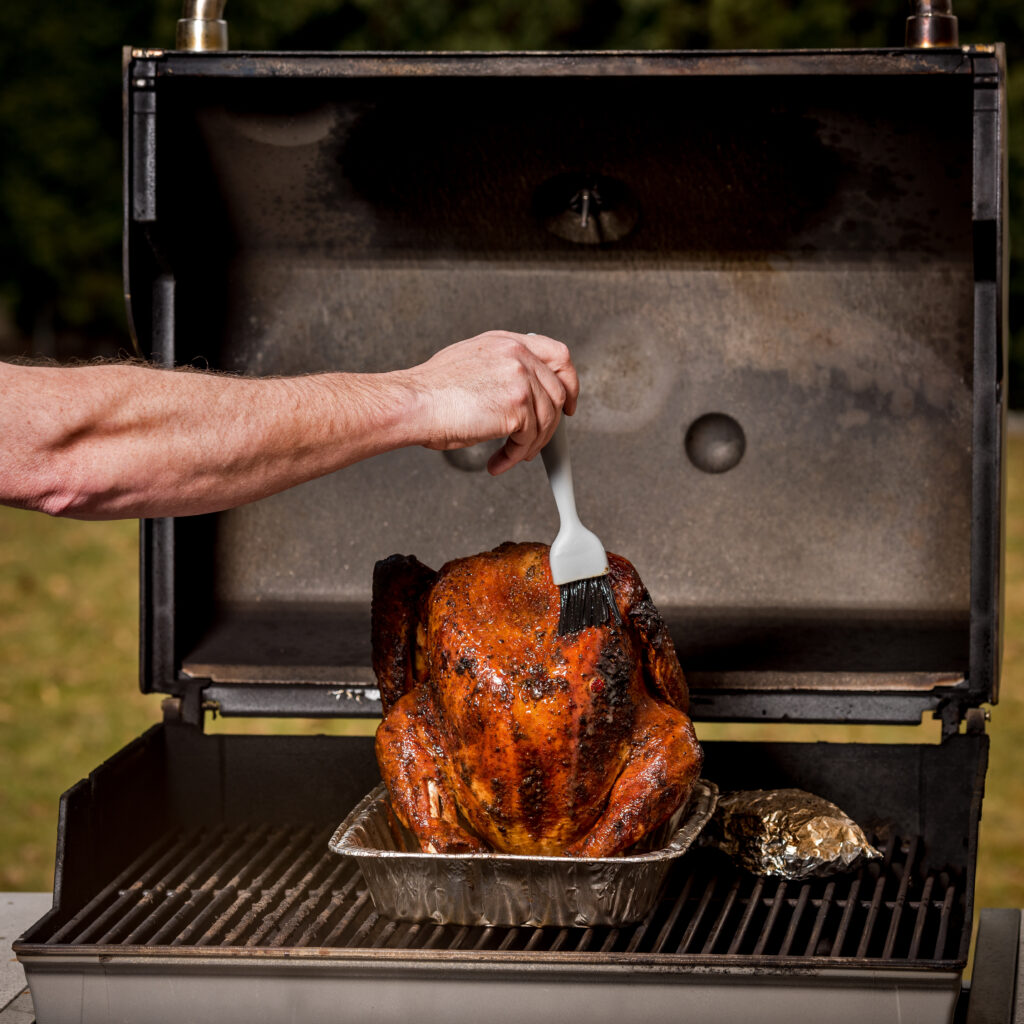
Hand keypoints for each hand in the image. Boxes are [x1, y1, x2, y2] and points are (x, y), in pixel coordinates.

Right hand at [406, 331, 579, 474]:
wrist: (412, 403)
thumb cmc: (430, 392)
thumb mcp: (469, 363)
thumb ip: (499, 368)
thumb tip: (519, 393)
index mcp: (507, 342)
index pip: (558, 355)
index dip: (569, 381)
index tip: (568, 404)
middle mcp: (517, 354)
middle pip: (559, 392)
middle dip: (551, 425)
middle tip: (537, 444)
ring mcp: (520, 378)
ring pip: (547, 420)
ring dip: (530, 446)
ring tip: (510, 457)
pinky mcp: (518, 406)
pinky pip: (530, 439)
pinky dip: (515, 457)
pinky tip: (500, 462)